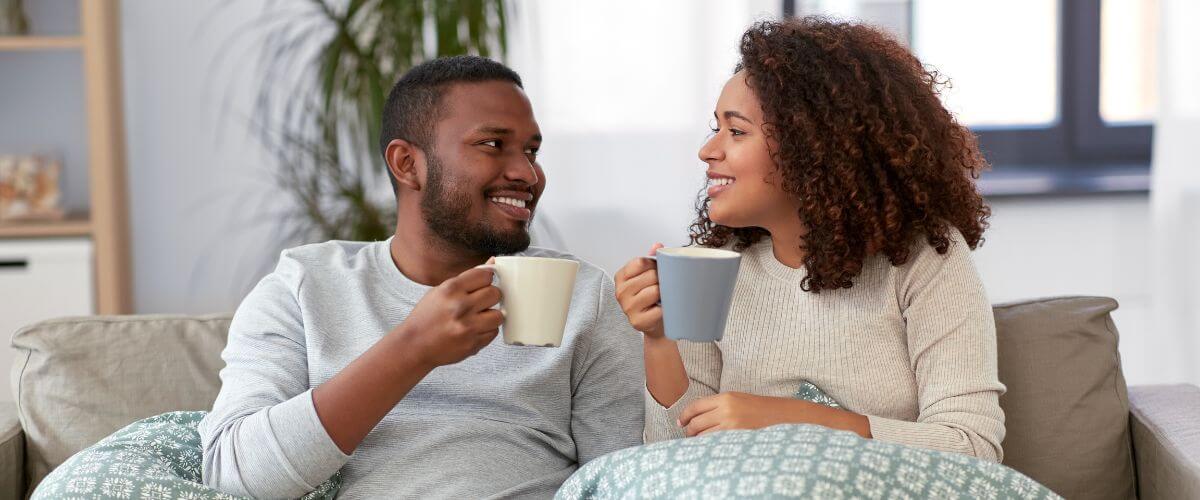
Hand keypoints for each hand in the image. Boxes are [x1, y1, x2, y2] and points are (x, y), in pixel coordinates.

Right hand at [390, 265, 503, 368]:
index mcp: (451, 289)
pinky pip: (493, 332)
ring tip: (478, 318)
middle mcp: (460, 306)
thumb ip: (467, 278)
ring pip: (499, 315)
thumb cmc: (426, 318)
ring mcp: (467, 326)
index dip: (486, 279)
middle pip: (495, 293)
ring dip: (491, 316)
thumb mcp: (441, 291)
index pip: (485, 275)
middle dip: (491, 297)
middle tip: (481, 302)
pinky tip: (474, 330)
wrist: (414, 345)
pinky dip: (487, 331)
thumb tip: (492, 263)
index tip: (483, 284)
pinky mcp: (473, 343)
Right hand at [615, 243, 665, 337]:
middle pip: (651, 276)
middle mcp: (620, 291)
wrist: (654, 324)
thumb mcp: (648, 276)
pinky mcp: (637, 321)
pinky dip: (664, 309)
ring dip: (663, 294)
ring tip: (660, 298)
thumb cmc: (651, 298)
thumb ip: (651, 259)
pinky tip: (660, 310)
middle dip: (661, 279)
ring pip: (655, 291)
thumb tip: (657, 246)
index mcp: (621, 276)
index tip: (657, 270)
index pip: (641, 262)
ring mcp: (627, 307)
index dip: (654, 264)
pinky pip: (659, 309)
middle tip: (661, 286)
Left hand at [678, 392, 871, 437]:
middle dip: (689, 431)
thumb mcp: (741, 400)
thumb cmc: (764, 410)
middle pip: (696, 424)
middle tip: (689, 436)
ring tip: (700, 446)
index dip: (685, 416)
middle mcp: (727, 411)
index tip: (681, 423)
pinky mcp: (739, 442)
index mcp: (727, 398)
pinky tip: (712, 452)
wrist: (788, 418)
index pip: (695, 407)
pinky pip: (716, 448)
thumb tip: (699, 417)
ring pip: (703, 438)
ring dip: (698, 443)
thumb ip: (720, 406)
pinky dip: (710, 450)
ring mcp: (732, 428)